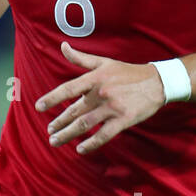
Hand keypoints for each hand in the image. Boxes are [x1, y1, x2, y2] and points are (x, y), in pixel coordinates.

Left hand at [35, 41, 165, 154]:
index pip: (68, 89)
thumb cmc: (128, 72)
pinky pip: (103, 135)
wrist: (157, 82)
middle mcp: (101, 93)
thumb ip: (81, 58)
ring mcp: (112, 108)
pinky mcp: (123, 120)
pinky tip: (80, 149)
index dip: (51, 98)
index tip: (38, 107)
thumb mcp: (104, 62)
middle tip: (49, 131)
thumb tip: (62, 46)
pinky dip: (91, 143)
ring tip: (56, 141)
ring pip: (84, 124)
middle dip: (58, 123)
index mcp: (95, 78)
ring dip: (67, 134)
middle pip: (74, 111)